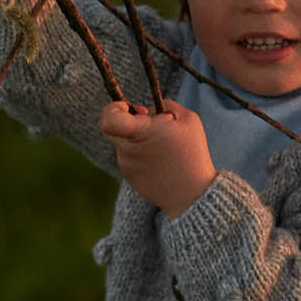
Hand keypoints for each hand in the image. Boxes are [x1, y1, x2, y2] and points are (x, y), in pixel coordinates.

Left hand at [99, 99, 215, 218]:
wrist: (192, 195)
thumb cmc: (192, 154)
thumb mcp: (188, 120)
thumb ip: (166, 106)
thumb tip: (147, 110)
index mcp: (140, 133)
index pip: (108, 119)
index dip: (113, 108)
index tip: (127, 107)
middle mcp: (128, 149)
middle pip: (114, 128)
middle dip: (129, 120)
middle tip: (148, 121)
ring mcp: (126, 165)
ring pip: (125, 142)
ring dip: (140, 139)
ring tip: (166, 148)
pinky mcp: (130, 177)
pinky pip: (130, 157)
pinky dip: (142, 154)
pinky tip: (162, 161)